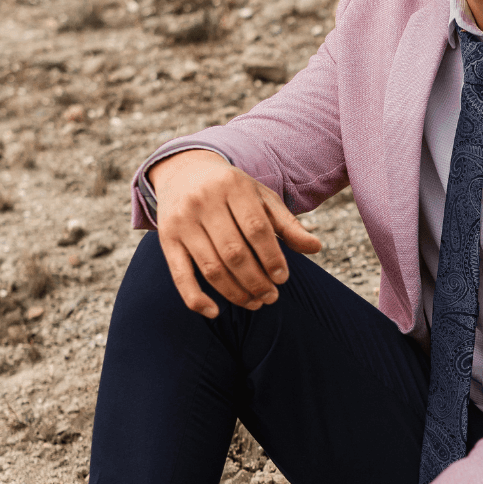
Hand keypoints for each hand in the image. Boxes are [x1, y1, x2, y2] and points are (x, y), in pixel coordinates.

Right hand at [148, 149, 320, 317]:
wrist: (184, 171)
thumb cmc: (233, 189)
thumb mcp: (262, 197)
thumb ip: (288, 224)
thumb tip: (316, 247)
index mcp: (233, 186)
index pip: (256, 228)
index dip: (272, 257)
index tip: (283, 278)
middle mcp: (203, 202)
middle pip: (233, 252)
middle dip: (256, 280)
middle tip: (271, 296)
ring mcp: (181, 221)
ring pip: (210, 267)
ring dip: (235, 292)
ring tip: (255, 303)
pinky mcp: (166, 239)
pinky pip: (180, 275)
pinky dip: (195, 298)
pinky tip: (215, 312)